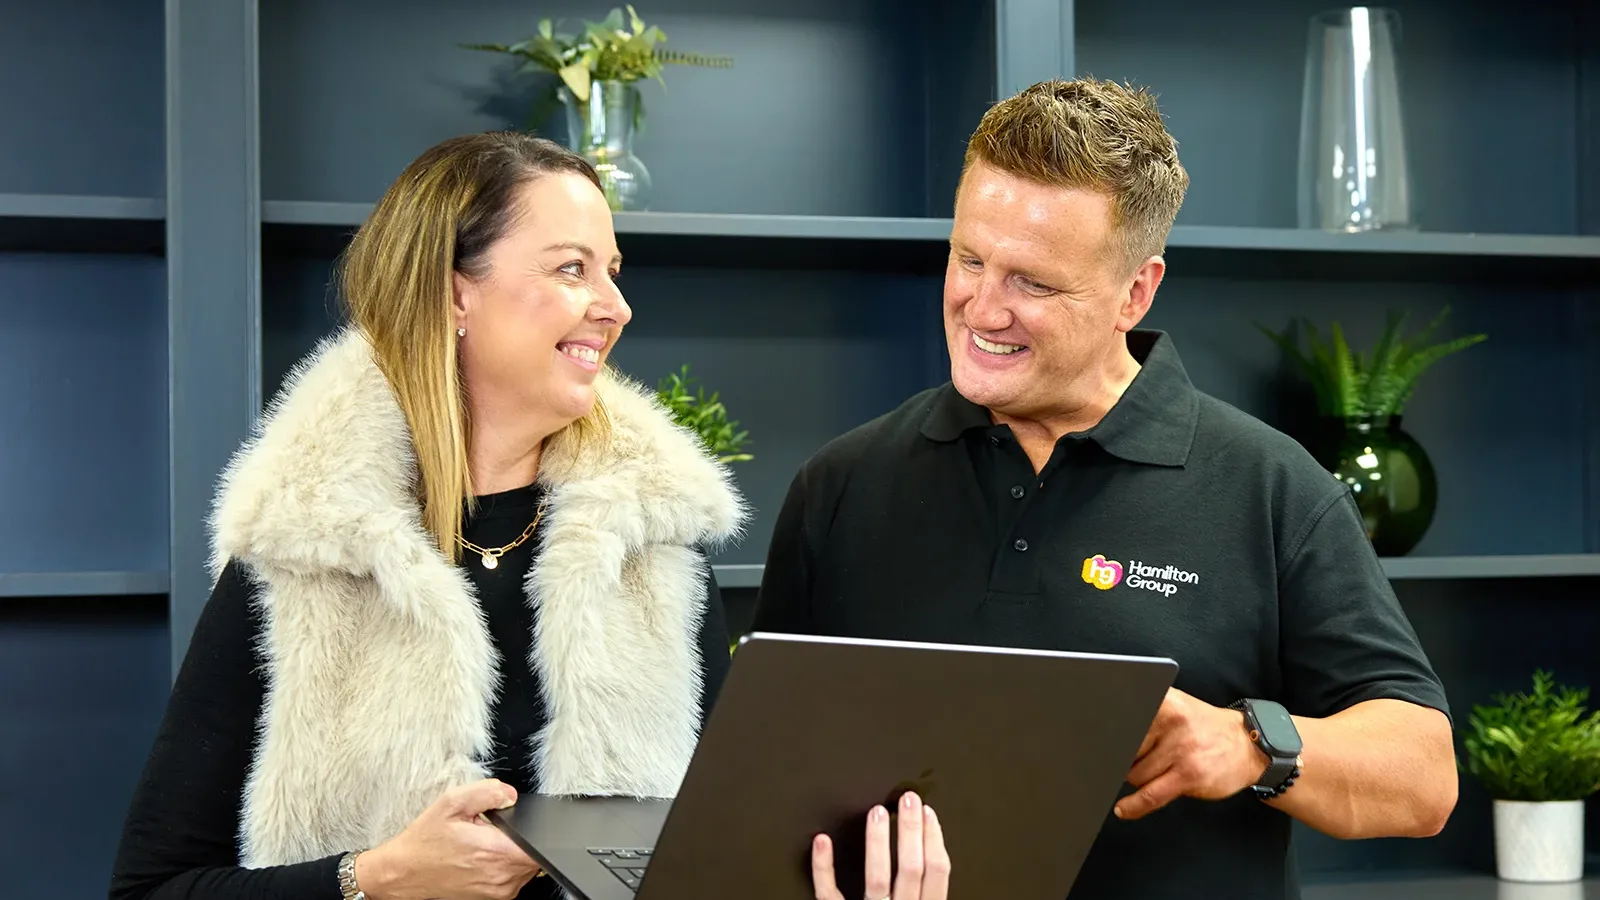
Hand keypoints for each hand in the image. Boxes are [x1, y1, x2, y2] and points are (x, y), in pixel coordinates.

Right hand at [354, 778, 541, 899]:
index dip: (537, 829)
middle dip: (520, 836)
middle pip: (535, 852)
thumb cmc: (425, 841)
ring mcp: (500, 890)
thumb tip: (510, 793)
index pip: (539, 844)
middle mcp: (501, 876)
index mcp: (494, 851)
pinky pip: (515, 875)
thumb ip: (486, 791)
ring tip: (485, 842)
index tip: (522, 821)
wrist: (404, 872)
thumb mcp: (451, 803)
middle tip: (493, 829)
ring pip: (527, 864)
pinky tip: (484, 854)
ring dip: (513, 850)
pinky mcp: (496, 896)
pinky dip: (506, 862)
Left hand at [811, 791, 949, 899]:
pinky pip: (830, 894)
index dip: (934, 839)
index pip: (937, 872)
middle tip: (907, 800)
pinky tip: (822, 842)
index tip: (928, 812)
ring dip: (878, 842)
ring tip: (876, 812)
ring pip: (877, 877)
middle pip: (911, 868)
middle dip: (911, 831)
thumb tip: (931, 855)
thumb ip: (925, 891)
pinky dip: (824, 868)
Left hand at [1114, 688, 1264, 820]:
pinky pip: (1150, 795)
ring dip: (1135, 778)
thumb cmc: (1204, 728)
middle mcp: (1173, 721)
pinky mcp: (1189, 775)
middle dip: (1120, 759)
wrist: (1248, 745)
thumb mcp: (1174, 709)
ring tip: (1150, 771)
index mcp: (1165, 700)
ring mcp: (1182, 749)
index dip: (1104, 734)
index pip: (1122, 717)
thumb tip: (1104, 735)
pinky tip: (1124, 808)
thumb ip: (1144, 715)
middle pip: (1124, 748)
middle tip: (1126, 760)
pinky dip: (1133, 806)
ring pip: (1134, 774)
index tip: (1091, 743)